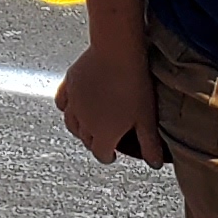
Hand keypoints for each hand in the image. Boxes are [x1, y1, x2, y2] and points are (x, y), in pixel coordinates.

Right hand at [55, 42, 162, 166]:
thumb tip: (154, 164)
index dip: (108, 156)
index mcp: (103, 135)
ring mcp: (74, 104)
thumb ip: (149, 144)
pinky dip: (67, 108)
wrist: (116, 53)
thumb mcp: (147, 119)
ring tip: (89, 125)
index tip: (113, 154)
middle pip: (86, 141)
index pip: (101, 155)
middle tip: (105, 138)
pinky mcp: (69, 84)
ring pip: (71, 124)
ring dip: (79, 129)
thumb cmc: (134, 86)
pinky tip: (74, 105)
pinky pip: (62, 102)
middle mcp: (84, 123)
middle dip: (95, 143)